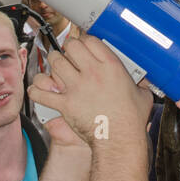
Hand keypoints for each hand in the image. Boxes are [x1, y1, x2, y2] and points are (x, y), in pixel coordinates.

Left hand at [30, 36, 151, 147]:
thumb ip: (139, 82)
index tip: (84, 46)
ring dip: (53, 64)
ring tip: (56, 68)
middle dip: (67, 48)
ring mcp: (77, 87)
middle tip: (68, 55)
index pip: (91, 40)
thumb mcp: (143, 94)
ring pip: (55, 63)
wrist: (120, 140)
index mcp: (111, 67)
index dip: (85, 40)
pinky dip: (37, 90)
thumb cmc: (131, 120)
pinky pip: (42, 92)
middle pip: (71, 46)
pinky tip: (39, 90)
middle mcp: (92, 73)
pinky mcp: (65, 104)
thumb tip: (142, 80)